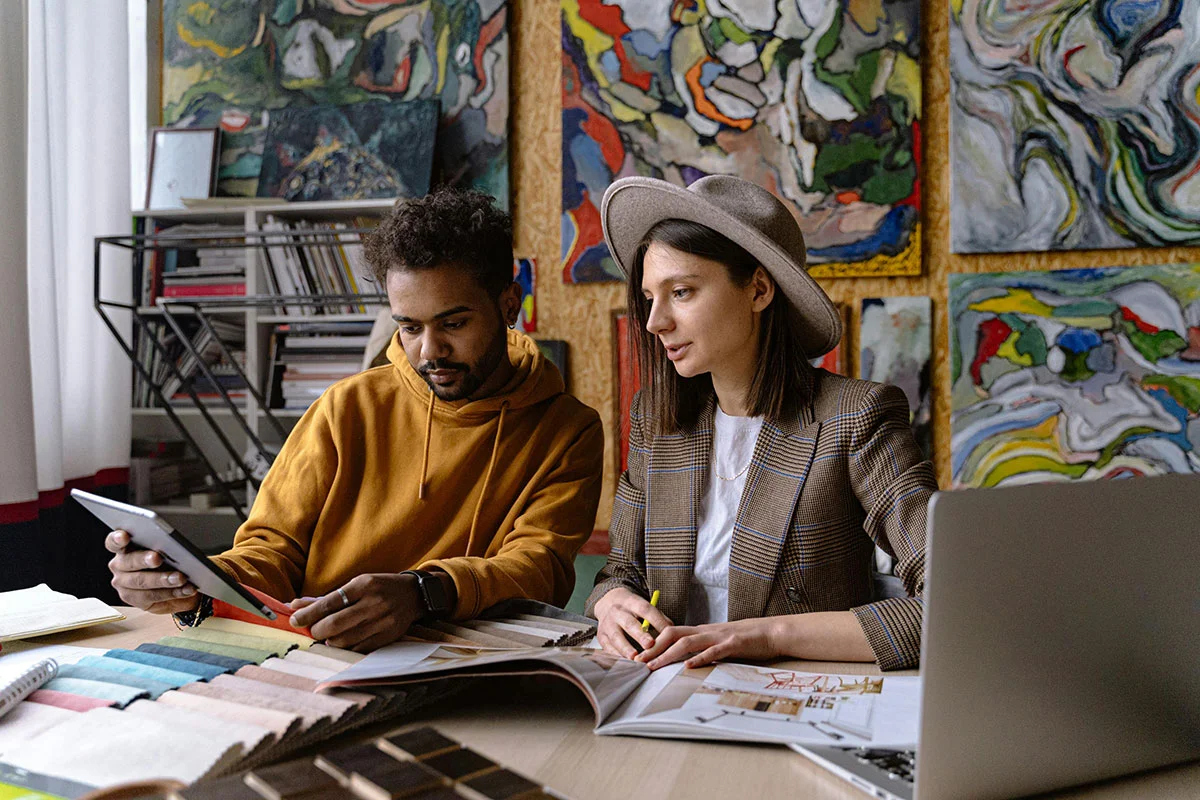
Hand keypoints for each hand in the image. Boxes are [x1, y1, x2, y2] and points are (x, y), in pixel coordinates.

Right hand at [105, 529, 198, 614]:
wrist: (181, 587)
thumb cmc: (172, 561)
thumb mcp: (170, 550)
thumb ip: (166, 545)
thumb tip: (175, 544)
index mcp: (124, 547)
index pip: (114, 542)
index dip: (117, 539)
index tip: (124, 537)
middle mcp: (120, 565)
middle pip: (129, 561)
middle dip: (144, 559)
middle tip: (157, 558)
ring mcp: (124, 584)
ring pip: (141, 581)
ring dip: (163, 579)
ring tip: (180, 578)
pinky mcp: (134, 599)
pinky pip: (153, 596)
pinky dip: (173, 592)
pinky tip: (186, 589)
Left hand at [288, 573, 422, 651]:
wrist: (413, 595)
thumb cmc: (378, 588)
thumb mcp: (355, 585)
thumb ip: (325, 598)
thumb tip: (294, 606)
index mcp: (364, 585)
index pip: (329, 603)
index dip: (308, 614)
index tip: (295, 620)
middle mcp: (374, 603)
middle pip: (334, 624)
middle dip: (317, 630)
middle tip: (313, 630)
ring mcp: (382, 621)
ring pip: (344, 640)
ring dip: (330, 640)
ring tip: (329, 635)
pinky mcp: (387, 637)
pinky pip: (358, 649)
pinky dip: (345, 648)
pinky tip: (344, 640)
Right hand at [594, 587, 672, 658]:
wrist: (607, 603)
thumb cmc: (632, 609)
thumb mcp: (643, 606)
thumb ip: (657, 618)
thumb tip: (673, 632)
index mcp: (631, 602)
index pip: (645, 610)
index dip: (657, 620)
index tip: (668, 631)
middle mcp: (617, 612)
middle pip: (629, 623)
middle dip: (640, 634)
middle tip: (650, 644)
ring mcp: (607, 624)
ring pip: (616, 637)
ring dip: (626, 648)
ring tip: (635, 657)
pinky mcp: (601, 637)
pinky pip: (607, 647)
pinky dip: (616, 655)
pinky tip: (625, 662)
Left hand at [635, 618, 781, 669]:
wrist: (772, 632)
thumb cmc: (746, 640)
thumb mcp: (719, 642)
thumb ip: (703, 648)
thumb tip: (685, 659)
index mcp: (702, 631)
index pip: (671, 633)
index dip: (654, 643)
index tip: (639, 655)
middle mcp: (706, 631)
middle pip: (673, 635)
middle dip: (654, 648)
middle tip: (638, 662)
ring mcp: (719, 637)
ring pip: (688, 642)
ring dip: (668, 655)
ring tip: (654, 666)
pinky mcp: (733, 644)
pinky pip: (714, 651)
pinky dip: (700, 658)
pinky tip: (688, 666)